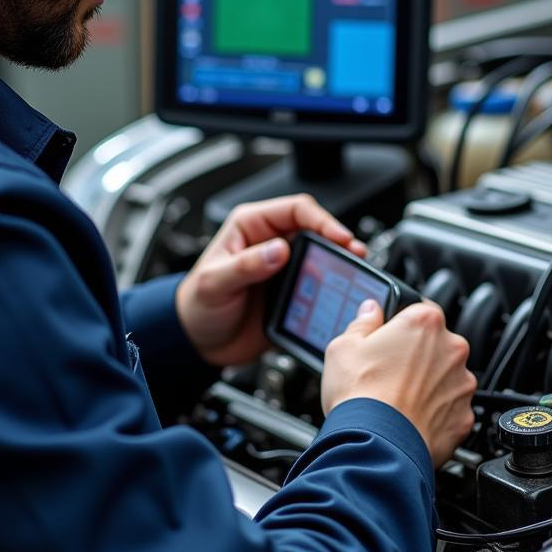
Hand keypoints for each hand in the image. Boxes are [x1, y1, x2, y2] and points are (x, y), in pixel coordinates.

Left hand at [176, 194, 366, 367]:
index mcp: (251, 226)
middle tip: (355, 254)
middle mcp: (270, 242)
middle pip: (315, 230)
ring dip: (338, 263)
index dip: (321, 220)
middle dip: (337, 240)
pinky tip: (340, 294)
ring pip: (321, 256)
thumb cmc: (197, 304)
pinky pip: (319, 284)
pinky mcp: (292, 291)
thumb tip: (279, 249)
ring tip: (354, 272)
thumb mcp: (214, 282)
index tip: (339, 236)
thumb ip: (246, 265)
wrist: (198, 342)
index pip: (295, 209)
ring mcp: (283, 267)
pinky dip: (332, 287)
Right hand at [322, 300, 476, 465]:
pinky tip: (409, 419)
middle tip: (388, 371)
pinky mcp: (464, 418)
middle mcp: (451, 350)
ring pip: (445, 377)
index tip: (390, 336)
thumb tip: (371, 311)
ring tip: (396, 399)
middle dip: (416, 355)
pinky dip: (435, 413)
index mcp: (424, 323)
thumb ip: (363, 322)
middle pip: (435, 344)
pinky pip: (450, 409)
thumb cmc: (360, 395)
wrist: (377, 446)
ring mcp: (462, 385)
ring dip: (428, 384)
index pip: (420, 308)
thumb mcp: (344, 347)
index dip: (401, 322)